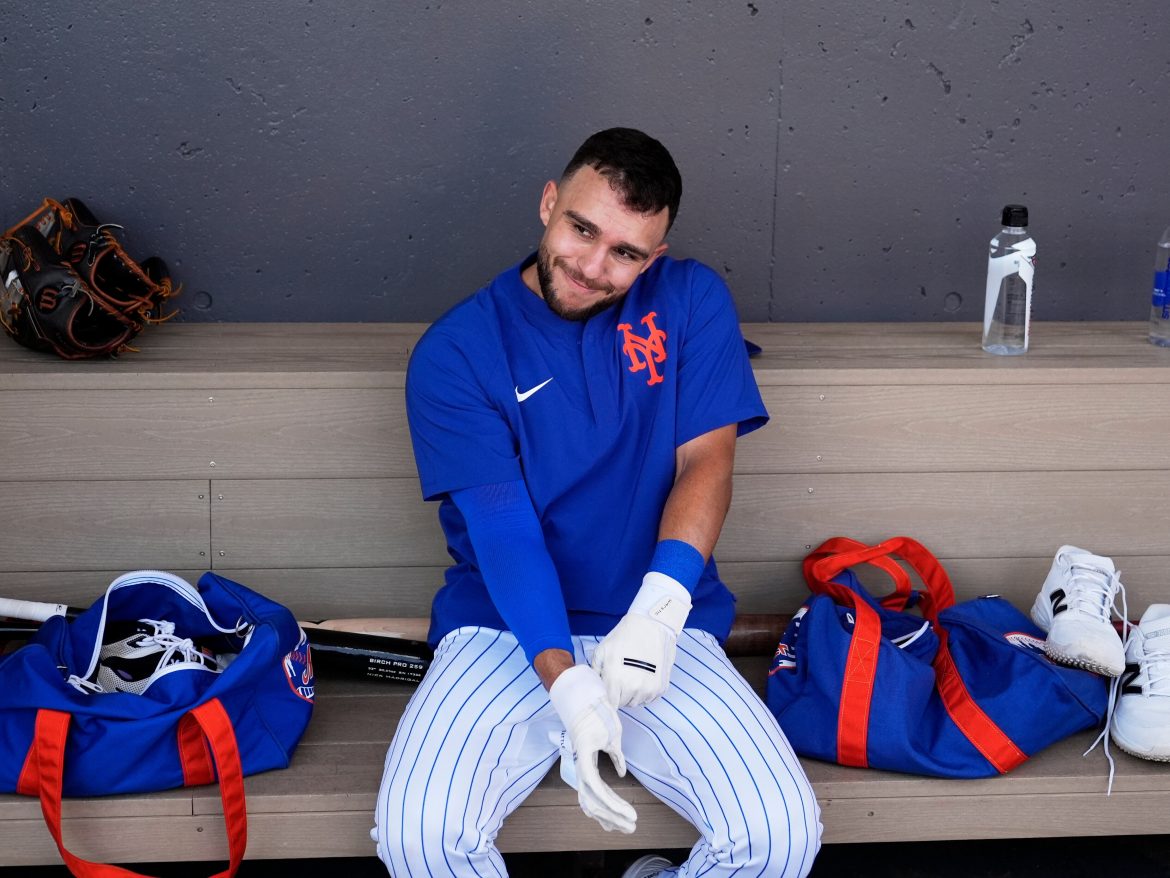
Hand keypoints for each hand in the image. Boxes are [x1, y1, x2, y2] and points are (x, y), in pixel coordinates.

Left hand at [547, 664, 636, 833]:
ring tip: (631, 822)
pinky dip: (609, 801)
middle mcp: (582, 767)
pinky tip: (623, 811)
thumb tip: (621, 774)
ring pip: (594, 800)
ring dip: (613, 814)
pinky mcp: (584, 756)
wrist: (591, 695)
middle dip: (612, 819)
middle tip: (629, 830)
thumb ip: (615, 758)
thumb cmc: (600, 715)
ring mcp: (581, 762)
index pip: (592, 796)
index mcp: (587, 764)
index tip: (618, 825)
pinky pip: (595, 786)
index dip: (605, 812)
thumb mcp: (612, 740)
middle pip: (592, 803)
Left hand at [592, 572, 691, 707]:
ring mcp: (649, 689)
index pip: (609, 704)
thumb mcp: (603, 650)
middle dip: (619, 694)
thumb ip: (595, 671)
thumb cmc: (625, 635)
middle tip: (620, 678)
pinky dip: (645, 691)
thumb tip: (593, 686)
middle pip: (622, 704)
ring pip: (636, 702)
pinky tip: (643, 674)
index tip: (607, 691)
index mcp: (616, 679)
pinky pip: (649, 698)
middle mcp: (634, 688)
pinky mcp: (661, 687)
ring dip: (632, 694)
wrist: (652, 625)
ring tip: (632, 675)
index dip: (607, 698)